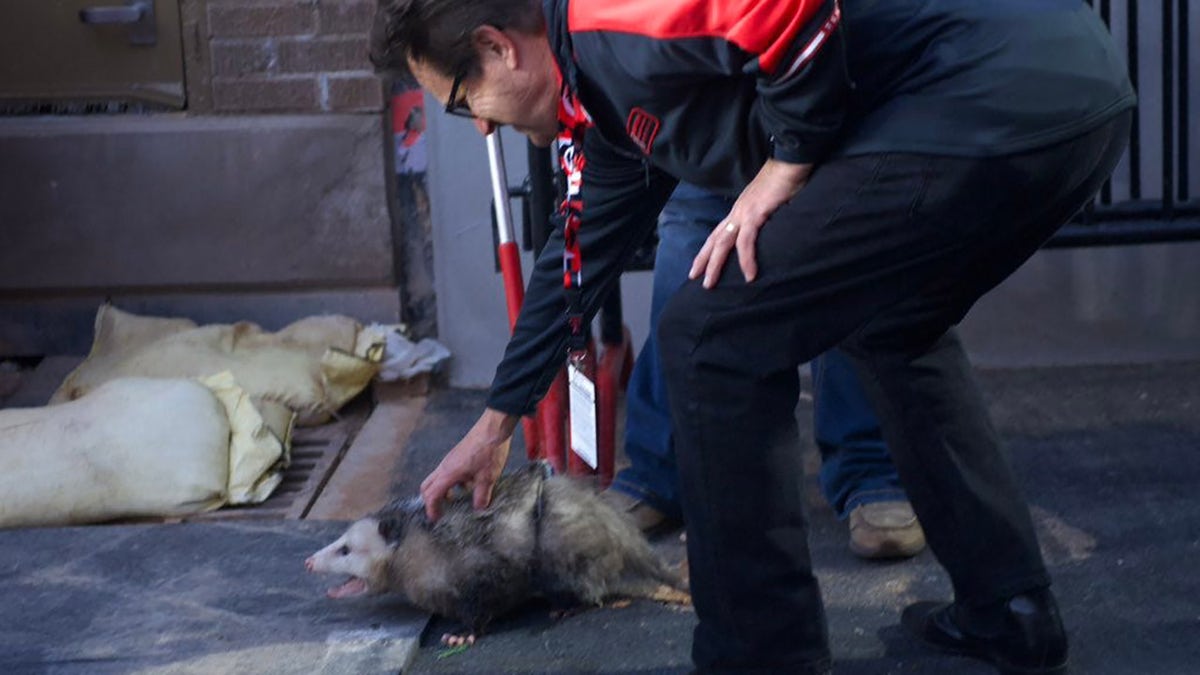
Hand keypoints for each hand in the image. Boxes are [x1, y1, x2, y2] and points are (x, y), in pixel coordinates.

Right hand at [420, 408, 517, 520]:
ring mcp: (450, 460)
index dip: (432, 509)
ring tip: (457, 499)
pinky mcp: (457, 455)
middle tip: (441, 511)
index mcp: (449, 473)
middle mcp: (445, 466)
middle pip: (427, 486)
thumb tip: (478, 508)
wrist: (493, 428)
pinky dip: (452, 481)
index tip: (436, 519)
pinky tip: (469, 484)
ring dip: (443, 490)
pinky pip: (448, 472)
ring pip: (438, 478)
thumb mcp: (488, 477)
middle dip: (431, 500)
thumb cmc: (489, 451)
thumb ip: (481, 496)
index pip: (432, 495)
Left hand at [689, 159, 812, 287]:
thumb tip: (772, 232)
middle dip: (703, 259)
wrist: (792, 162)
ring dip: (715, 264)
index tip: (700, 264)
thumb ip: (768, 218)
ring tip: (710, 283)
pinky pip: (746, 241)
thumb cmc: (786, 180)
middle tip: (693, 277)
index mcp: (740, 209)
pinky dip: (746, 259)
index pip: (719, 232)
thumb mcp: (773, 204)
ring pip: (723, 242)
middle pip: (714, 239)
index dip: (709, 248)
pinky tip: (749, 275)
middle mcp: (738, 211)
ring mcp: (744, 212)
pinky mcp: (755, 214)